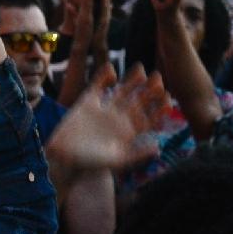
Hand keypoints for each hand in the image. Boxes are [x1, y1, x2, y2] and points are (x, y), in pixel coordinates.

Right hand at [45, 65, 168, 175]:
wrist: (64, 159)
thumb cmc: (92, 164)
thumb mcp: (117, 161)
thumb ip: (137, 154)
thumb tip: (157, 148)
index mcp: (129, 132)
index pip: (149, 118)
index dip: (159, 108)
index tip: (167, 97)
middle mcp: (119, 118)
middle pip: (139, 100)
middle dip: (149, 90)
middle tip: (158, 77)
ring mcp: (105, 109)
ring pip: (123, 90)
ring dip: (132, 80)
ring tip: (141, 69)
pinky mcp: (88, 102)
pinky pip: (99, 85)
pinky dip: (104, 76)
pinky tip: (112, 71)